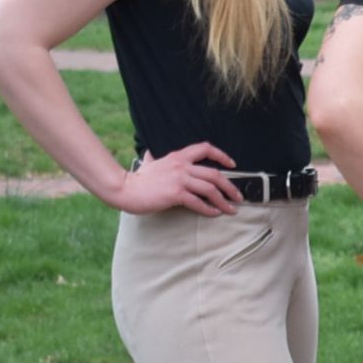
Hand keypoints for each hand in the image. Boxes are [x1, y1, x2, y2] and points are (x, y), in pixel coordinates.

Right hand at [112, 143, 240, 216]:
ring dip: (224, 200)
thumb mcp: (148, 164)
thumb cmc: (137, 179)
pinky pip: (198, 202)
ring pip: (210, 189)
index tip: (232, 164)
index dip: (221, 155)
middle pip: (214, 174)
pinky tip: (215, 214)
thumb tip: (149, 154)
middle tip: (238, 196)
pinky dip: (209, 209)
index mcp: (178, 156)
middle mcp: (181, 166)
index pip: (205, 148)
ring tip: (231, 209)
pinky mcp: (175, 194)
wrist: (124, 188)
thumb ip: (152, 159)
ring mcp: (179, 179)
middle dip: (230, 186)